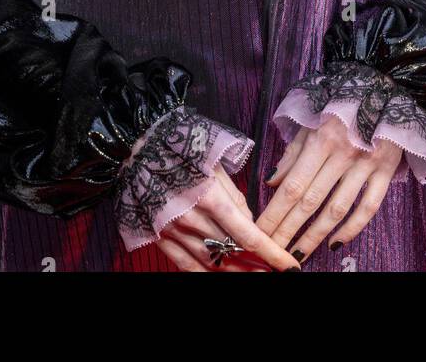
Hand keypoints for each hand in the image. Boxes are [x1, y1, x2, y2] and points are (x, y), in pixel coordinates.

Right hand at [154, 164, 303, 272]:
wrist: (135, 149)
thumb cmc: (179, 149)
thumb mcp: (214, 163)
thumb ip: (234, 197)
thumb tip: (249, 225)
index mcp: (210, 196)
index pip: (249, 235)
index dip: (272, 254)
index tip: (290, 266)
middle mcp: (193, 219)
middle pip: (233, 254)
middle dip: (258, 266)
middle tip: (275, 272)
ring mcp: (174, 232)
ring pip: (212, 264)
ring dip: (236, 272)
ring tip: (254, 274)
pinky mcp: (160, 238)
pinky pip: (186, 265)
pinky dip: (205, 274)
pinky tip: (220, 277)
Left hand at [255, 117, 401, 262]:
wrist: (384, 93)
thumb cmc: (341, 108)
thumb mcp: (313, 122)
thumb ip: (293, 153)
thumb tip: (271, 182)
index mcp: (320, 139)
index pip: (292, 185)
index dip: (275, 213)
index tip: (261, 233)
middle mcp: (342, 153)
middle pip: (311, 200)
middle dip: (289, 230)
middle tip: (274, 252)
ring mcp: (366, 164)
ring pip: (337, 209)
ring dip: (315, 235)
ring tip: (298, 254)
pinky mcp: (386, 172)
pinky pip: (368, 207)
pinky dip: (352, 229)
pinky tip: (334, 243)